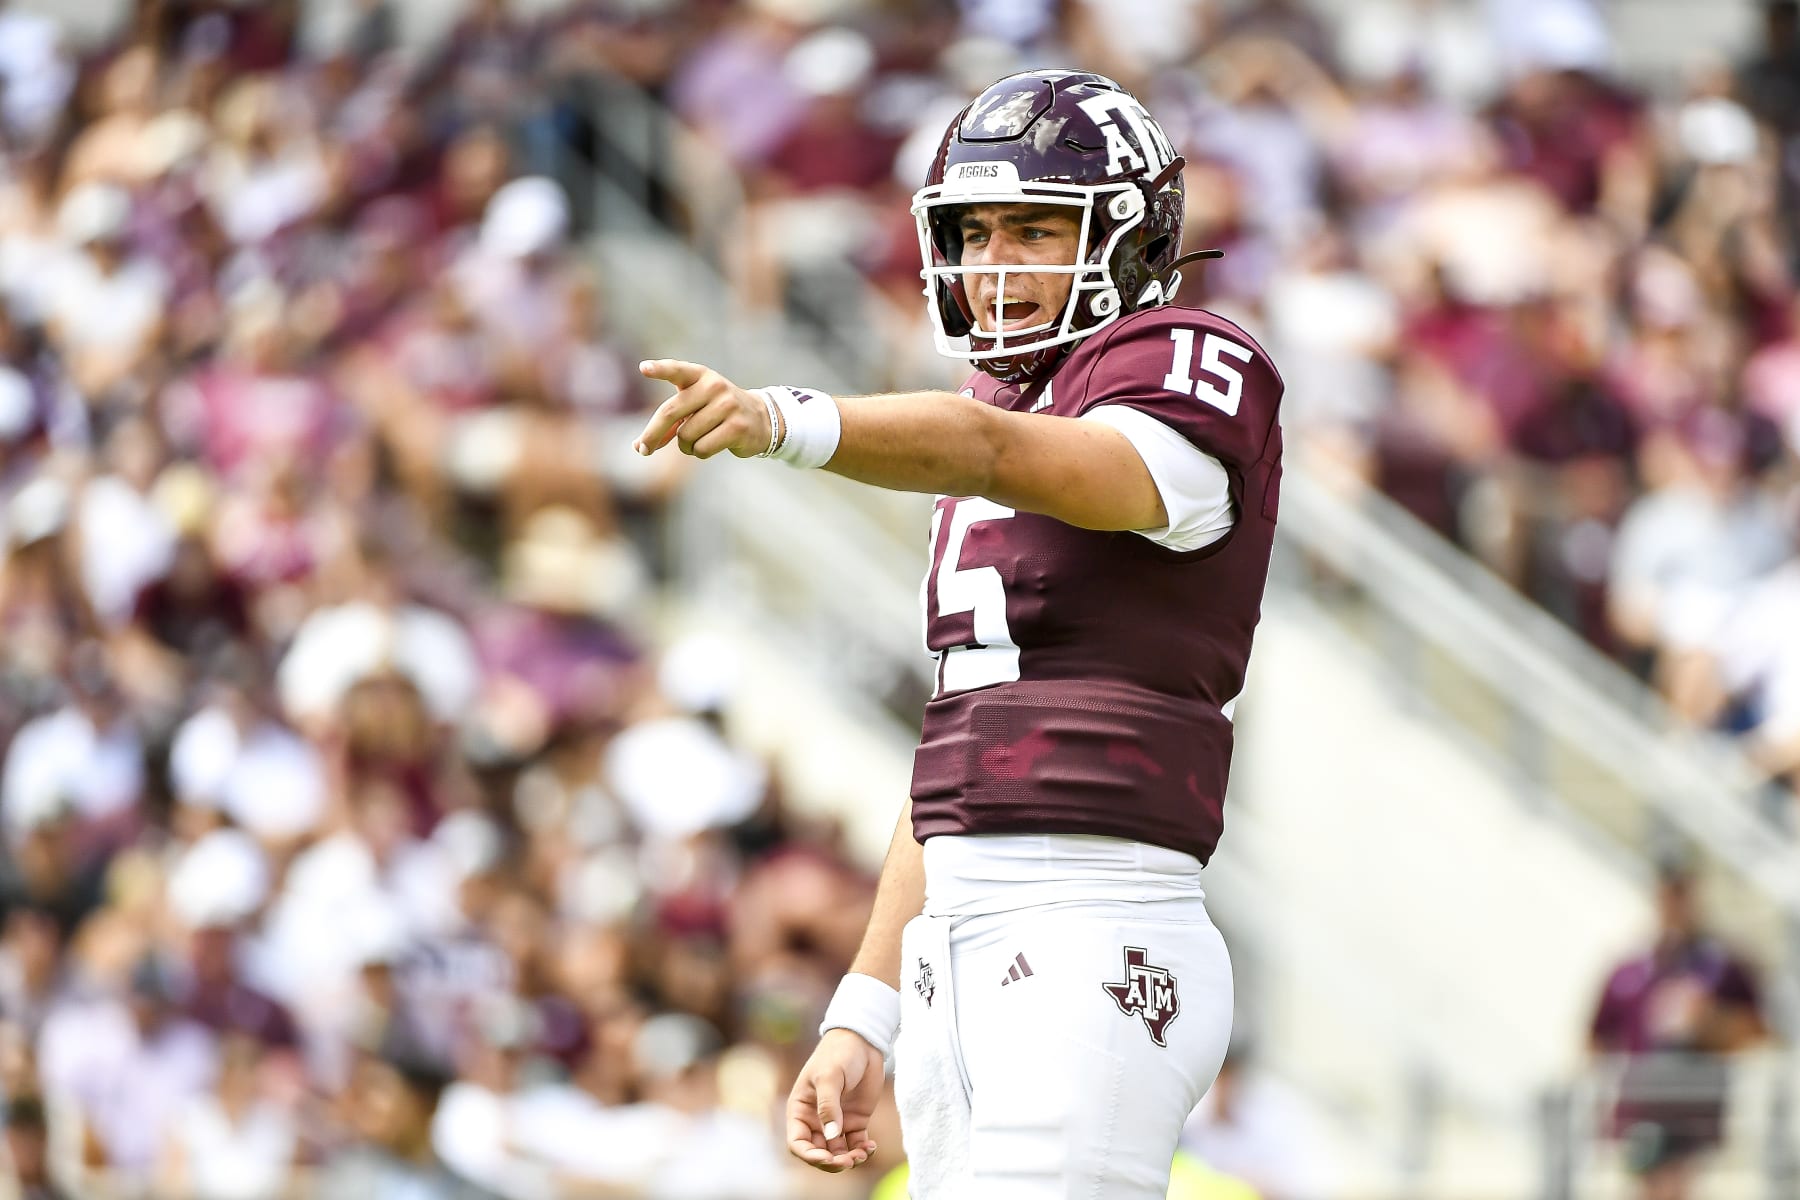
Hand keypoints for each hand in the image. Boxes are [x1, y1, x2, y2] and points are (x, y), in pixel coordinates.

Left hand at [634, 359, 775, 458]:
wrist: (760, 419)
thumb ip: (669, 422)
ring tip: (698, 440)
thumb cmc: (716, 414)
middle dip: (653, 434)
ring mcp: (727, 405)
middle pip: (670, 412)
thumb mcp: (694, 408)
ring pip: (686, 436)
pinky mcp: (737, 427)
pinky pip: (702, 449)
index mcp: (700, 375)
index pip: (677, 370)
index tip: (643, 368)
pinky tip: (711, 446)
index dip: (660, 370)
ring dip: (685, 446)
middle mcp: (713, 386)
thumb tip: (639, 446)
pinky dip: (699, 453)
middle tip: (642, 450)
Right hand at [786, 1028, 883, 1171]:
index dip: (810, 1156)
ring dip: (849, 1159)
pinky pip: (856, 1143)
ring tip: (863, 1154)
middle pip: (819, 1152)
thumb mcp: (829, 1077)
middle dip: (832, 1161)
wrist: (863, 1041)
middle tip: (849, 1161)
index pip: (798, 1143)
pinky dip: (863, 1150)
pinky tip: (871, 1147)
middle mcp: (816, 1120)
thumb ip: (829, 1107)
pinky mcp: (855, 1120)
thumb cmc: (838, 1054)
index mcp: (801, 1110)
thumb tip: (831, 1136)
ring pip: (838, 1152)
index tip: (827, 1157)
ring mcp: (836, 1121)